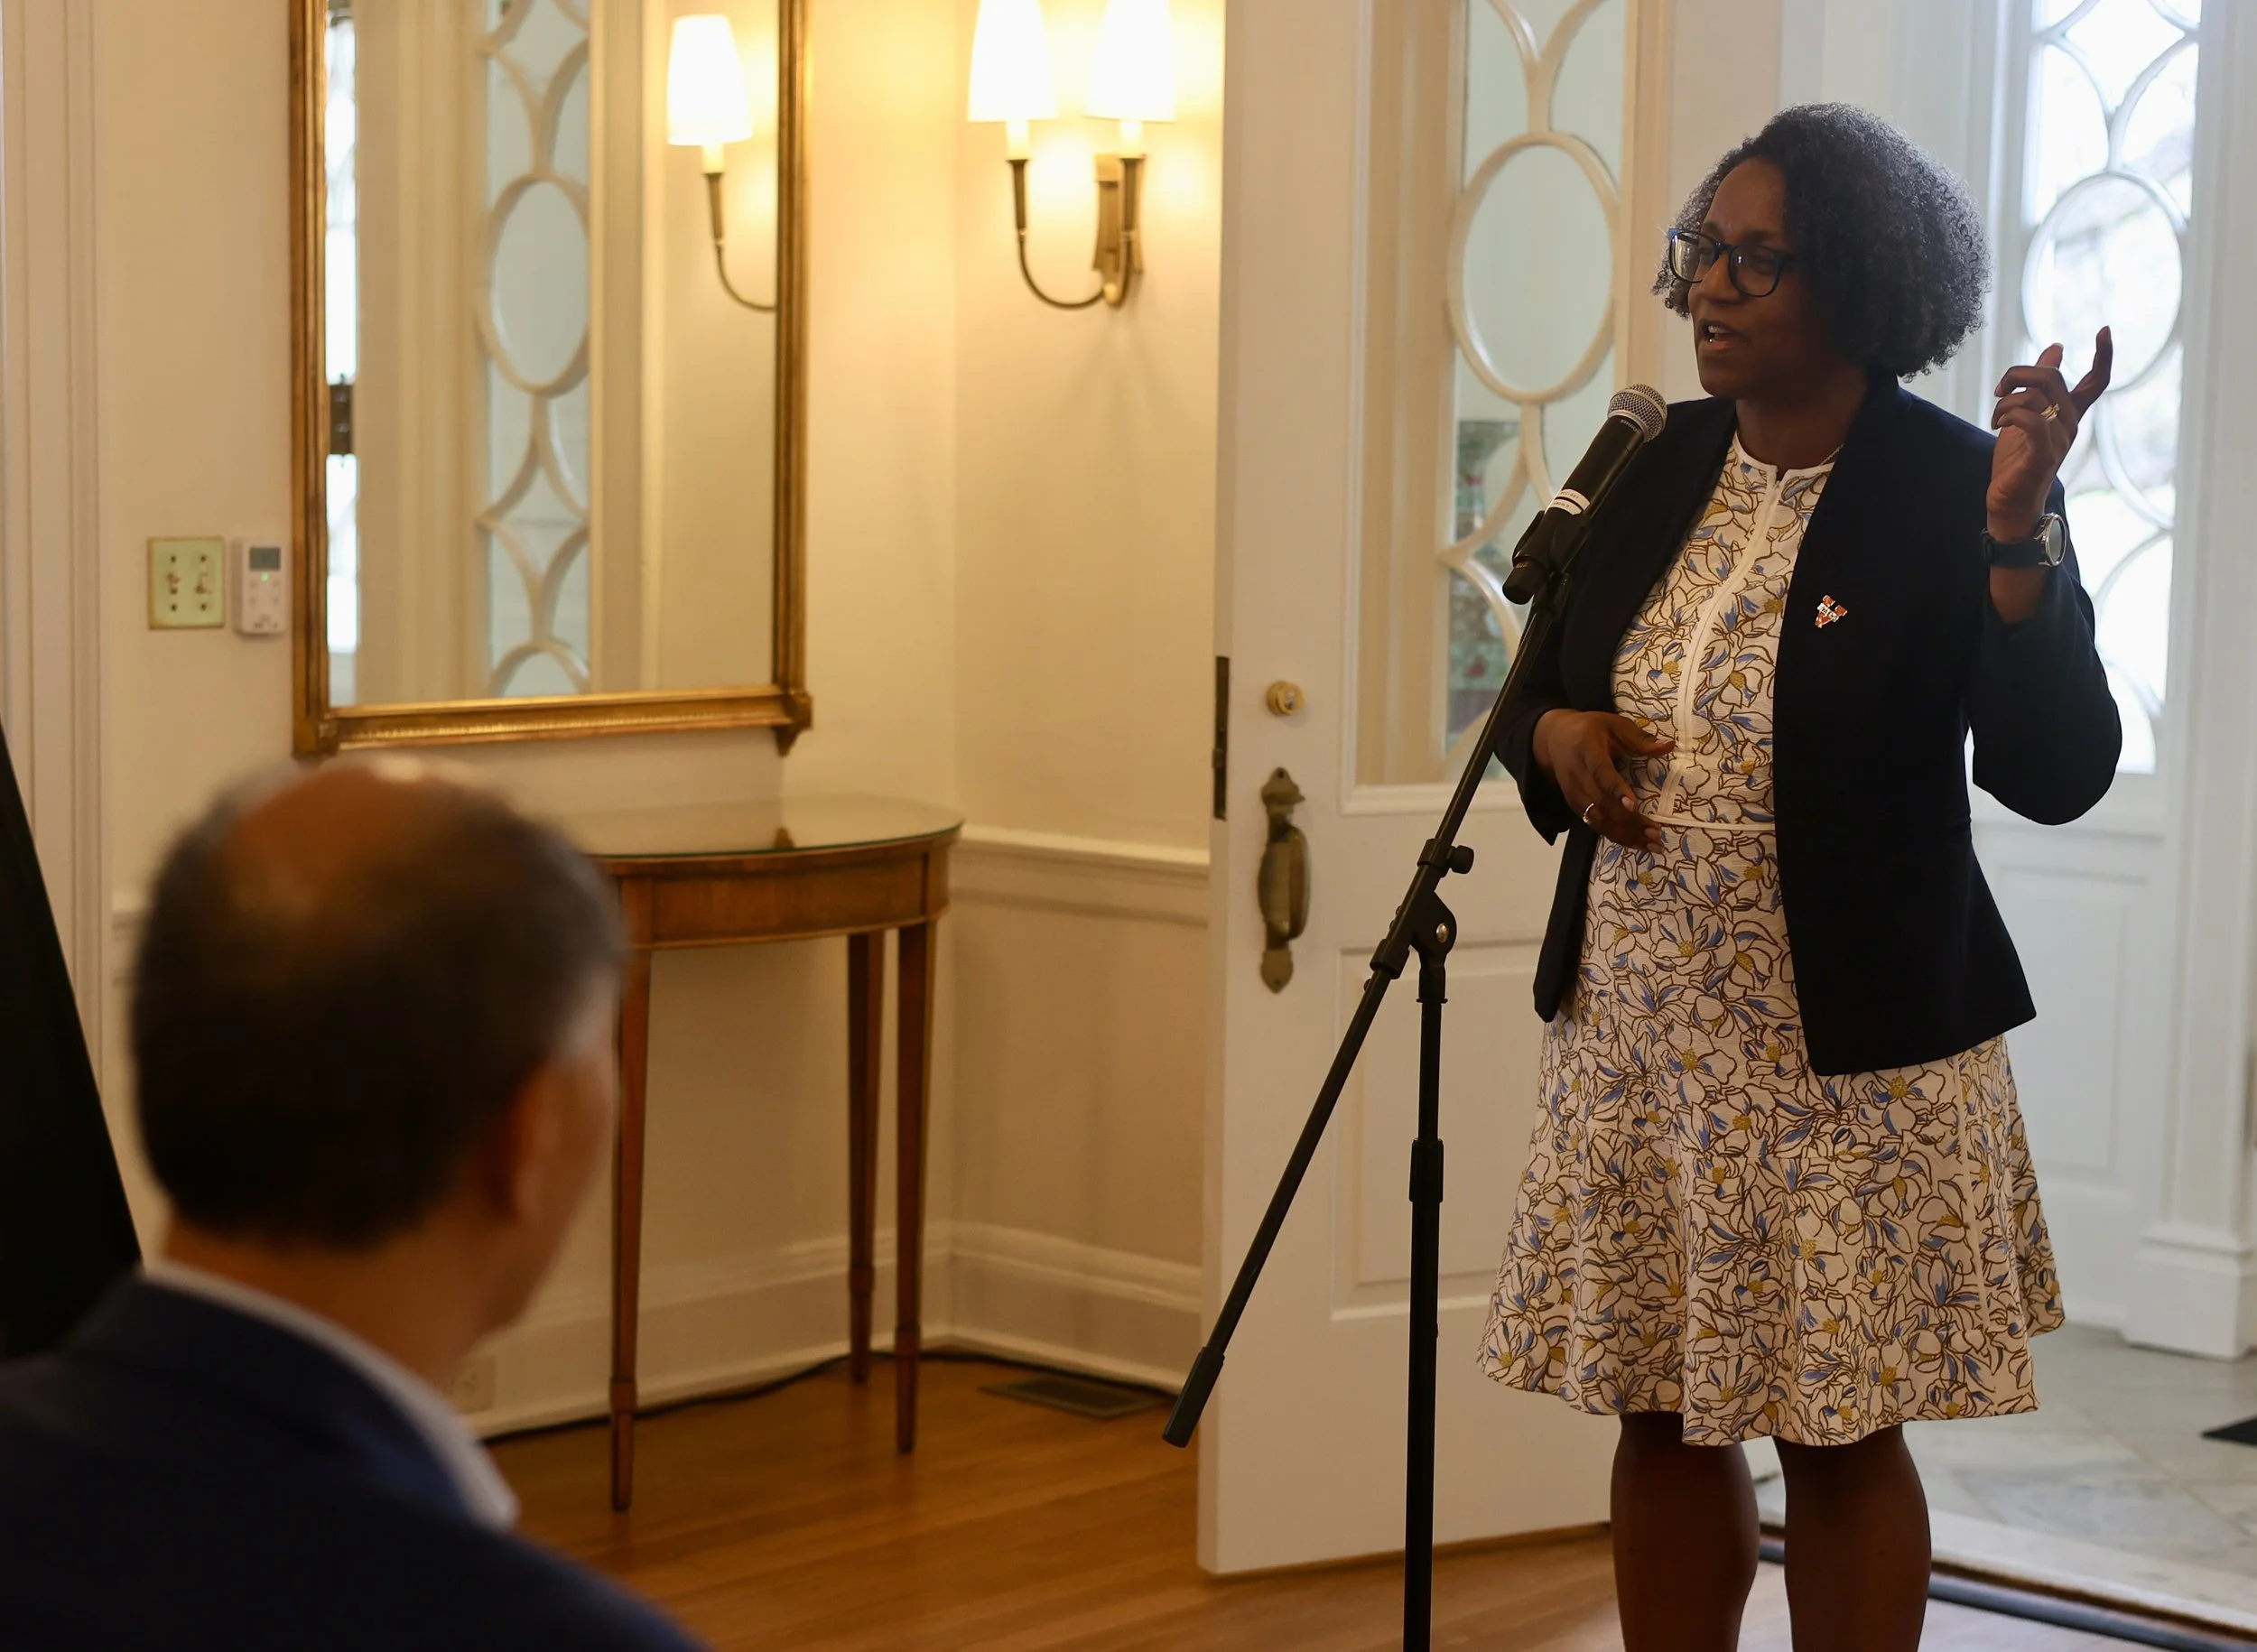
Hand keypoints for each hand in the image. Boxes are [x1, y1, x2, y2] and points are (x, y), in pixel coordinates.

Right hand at [1532, 709, 1671, 849]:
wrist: (1553, 739)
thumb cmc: (1590, 729)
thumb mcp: (1614, 725)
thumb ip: (1640, 739)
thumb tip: (1669, 746)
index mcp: (1588, 751)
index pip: (1601, 773)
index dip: (1616, 790)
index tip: (1633, 805)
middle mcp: (1578, 776)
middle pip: (1602, 803)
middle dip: (1629, 822)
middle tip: (1656, 834)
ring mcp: (1574, 794)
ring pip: (1599, 820)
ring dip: (1625, 834)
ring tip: (1651, 845)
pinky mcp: (1575, 806)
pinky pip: (1595, 825)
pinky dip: (1616, 836)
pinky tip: (1636, 844)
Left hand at [1987, 329, 2112, 539]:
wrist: (2010, 505)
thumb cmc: (2016, 462)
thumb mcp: (2025, 416)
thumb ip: (2040, 385)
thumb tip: (2057, 347)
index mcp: (2070, 415)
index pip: (2097, 381)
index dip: (2103, 355)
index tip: (2105, 330)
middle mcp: (2070, 424)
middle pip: (2052, 377)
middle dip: (2018, 372)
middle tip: (2000, 389)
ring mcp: (2059, 440)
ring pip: (2035, 396)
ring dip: (2005, 400)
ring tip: (1996, 417)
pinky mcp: (2043, 454)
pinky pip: (2030, 419)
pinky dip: (2008, 415)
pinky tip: (1997, 425)